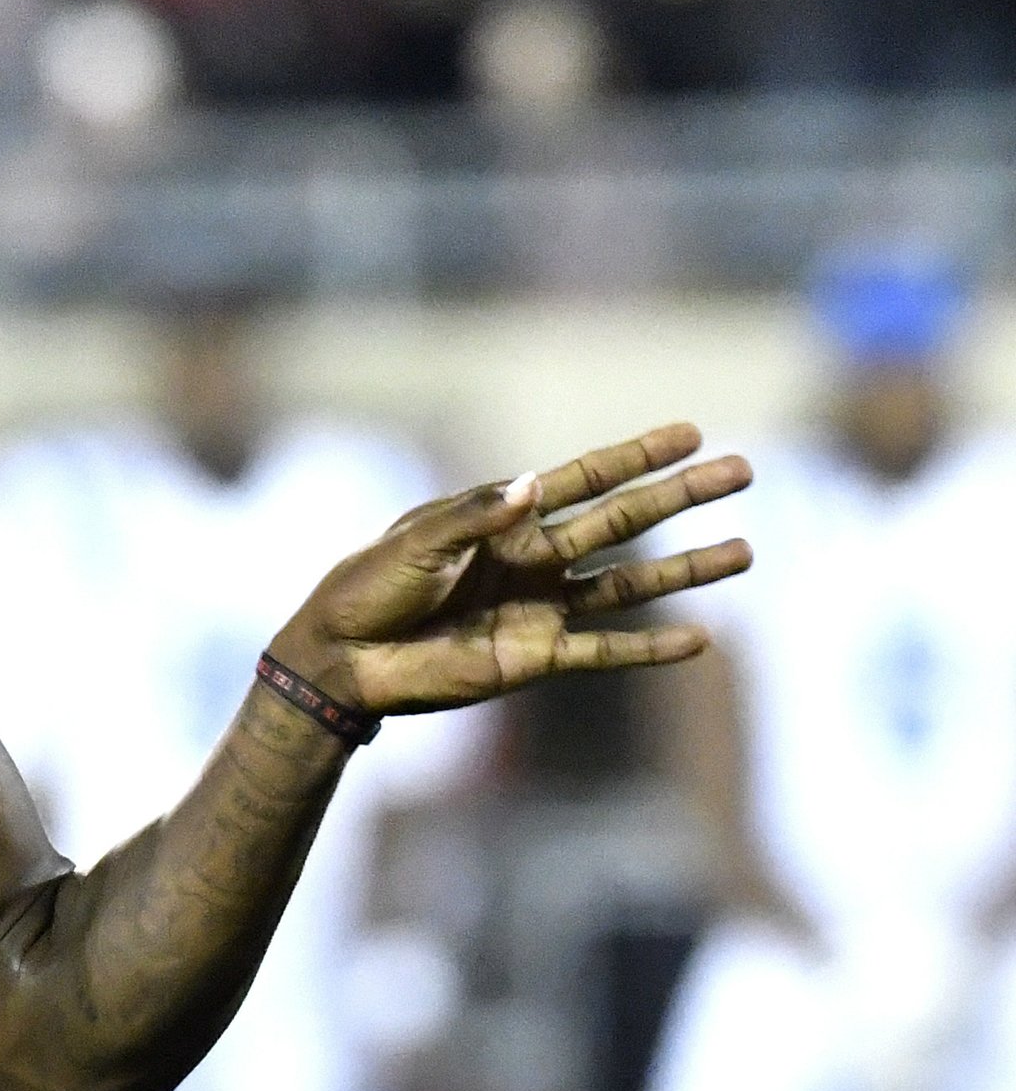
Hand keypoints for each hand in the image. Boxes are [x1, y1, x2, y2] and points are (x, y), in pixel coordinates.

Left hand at [269, 423, 751, 718]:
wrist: (343, 657)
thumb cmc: (368, 586)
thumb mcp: (415, 542)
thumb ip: (474, 515)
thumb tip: (533, 483)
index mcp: (502, 517)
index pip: (585, 478)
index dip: (637, 456)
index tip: (691, 433)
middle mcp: (533, 557)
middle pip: (624, 520)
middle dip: (682, 496)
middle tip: (744, 472)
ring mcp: (540, 607)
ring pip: (631, 583)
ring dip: (687, 569)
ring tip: (745, 551)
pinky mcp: (536, 657)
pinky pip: (605, 649)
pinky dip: (650, 648)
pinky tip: (699, 640)